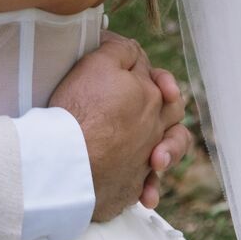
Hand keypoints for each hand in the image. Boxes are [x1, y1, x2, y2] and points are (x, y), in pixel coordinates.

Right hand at [48, 32, 188, 221]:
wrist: (68, 160)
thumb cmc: (79, 109)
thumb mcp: (97, 64)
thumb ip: (119, 50)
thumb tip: (129, 46)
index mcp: (151, 96)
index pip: (154, 77)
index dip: (138, 66)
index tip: (118, 64)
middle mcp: (155, 128)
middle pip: (171, 113)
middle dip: (167, 105)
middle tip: (153, 101)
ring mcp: (145, 159)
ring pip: (167, 152)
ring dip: (166, 152)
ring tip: (155, 157)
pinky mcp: (130, 185)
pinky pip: (146, 185)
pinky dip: (147, 188)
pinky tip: (143, 194)